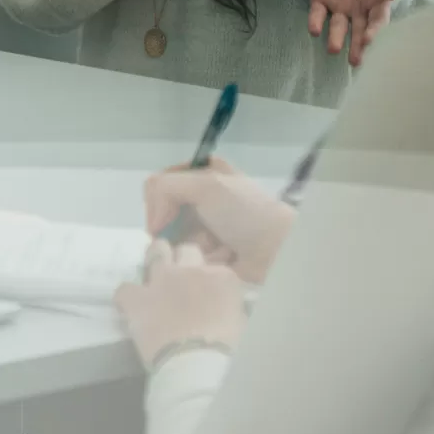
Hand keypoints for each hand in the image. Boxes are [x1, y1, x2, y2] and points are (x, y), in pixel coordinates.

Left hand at [114, 240, 248, 366]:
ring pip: (155, 252)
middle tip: (181, 276)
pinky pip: (125, 288)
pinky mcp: (138, 298)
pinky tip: (131, 305)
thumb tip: (221, 306)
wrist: (196, 362)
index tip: (208, 290)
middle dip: (183, 259)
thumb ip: (228, 305)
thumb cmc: (227, 348)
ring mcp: (161, 280)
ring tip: (154, 274)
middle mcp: (190, 270)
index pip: (216, 267)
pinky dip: (128, 296)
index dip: (210, 278)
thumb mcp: (239, 322)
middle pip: (186, 250)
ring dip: (155, 260)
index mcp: (221, 277)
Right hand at [143, 156, 295, 283]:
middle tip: (188, 235)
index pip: (160, 184)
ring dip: (189, 245)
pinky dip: (199, 260)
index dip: (157, 201)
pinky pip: (188, 258)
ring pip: (174, 239)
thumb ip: (166, 188)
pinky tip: (220, 260)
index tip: (164, 217)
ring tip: (212, 249)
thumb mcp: (206, 184)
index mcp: (204, 173)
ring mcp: (207, 228)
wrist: (278, 249)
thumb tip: (155, 226)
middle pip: (165, 213)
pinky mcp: (211, 254)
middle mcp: (203, 198)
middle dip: (173, 227)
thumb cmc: (244, 212)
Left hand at [308, 0, 400, 67]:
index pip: (377, 22)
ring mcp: (338, 5)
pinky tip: (314, 30)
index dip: (373, 32)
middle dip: (356, 46)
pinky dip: (315, 21)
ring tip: (333, 49)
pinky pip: (317, 12)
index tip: (369, 41)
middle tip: (354, 61)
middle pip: (357, 31)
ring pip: (337, 26)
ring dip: (335, 38)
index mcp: (377, 4)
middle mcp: (358, 10)